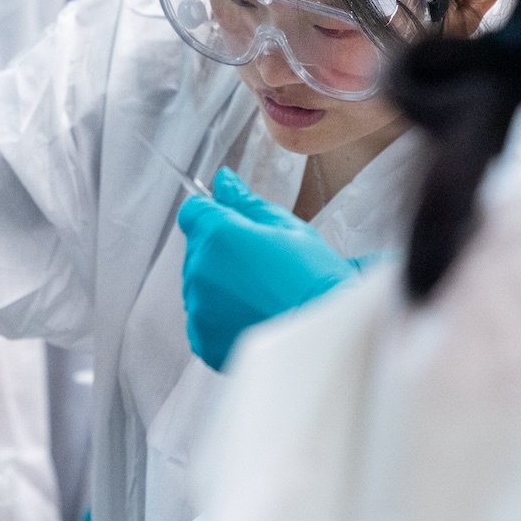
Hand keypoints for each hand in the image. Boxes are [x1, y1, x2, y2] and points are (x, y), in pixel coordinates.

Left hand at [177, 168, 360, 370]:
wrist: (326, 337)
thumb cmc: (316, 280)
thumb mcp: (288, 229)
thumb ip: (247, 204)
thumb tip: (224, 181)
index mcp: (218, 234)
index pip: (193, 212)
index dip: (214, 216)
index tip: (236, 229)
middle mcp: (199, 271)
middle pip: (197, 250)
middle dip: (222, 254)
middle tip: (264, 268)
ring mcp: (198, 308)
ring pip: (199, 286)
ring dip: (221, 288)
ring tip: (263, 297)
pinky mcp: (203, 340)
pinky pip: (203, 320)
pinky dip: (221, 319)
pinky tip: (255, 318)